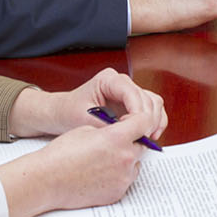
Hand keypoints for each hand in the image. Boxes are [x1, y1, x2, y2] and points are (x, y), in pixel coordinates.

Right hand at [0, 112, 154, 216]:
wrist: (46, 181)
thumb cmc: (61, 154)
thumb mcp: (87, 130)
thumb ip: (111, 129)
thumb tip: (124, 130)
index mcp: (117, 138)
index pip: (145, 121)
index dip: (139, 119)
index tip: (132, 121)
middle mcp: (125, 157)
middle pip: (142, 144)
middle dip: (133, 141)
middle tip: (117, 141)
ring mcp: (123, 177)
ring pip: (136, 163)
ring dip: (127, 159)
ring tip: (105, 159)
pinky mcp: (118, 193)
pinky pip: (126, 179)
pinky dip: (119, 175)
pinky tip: (101, 173)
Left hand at [9, 67, 166, 139]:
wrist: (61, 114)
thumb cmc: (69, 113)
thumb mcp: (85, 120)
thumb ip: (108, 126)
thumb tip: (127, 135)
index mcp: (109, 79)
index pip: (133, 93)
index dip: (139, 112)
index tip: (138, 130)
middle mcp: (122, 83)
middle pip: (147, 98)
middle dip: (148, 119)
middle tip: (144, 137)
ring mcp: (129, 92)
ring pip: (153, 102)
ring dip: (154, 120)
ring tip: (148, 137)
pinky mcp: (132, 104)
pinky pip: (151, 109)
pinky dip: (153, 122)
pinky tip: (149, 134)